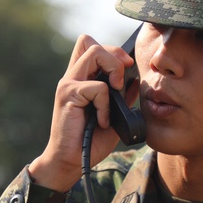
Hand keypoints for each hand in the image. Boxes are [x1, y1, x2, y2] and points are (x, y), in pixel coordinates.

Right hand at [28, 34, 138, 191]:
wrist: (71, 161)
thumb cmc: (91, 140)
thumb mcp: (114, 114)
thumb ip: (122, 96)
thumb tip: (135, 79)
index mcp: (81, 79)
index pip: (91, 45)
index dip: (111, 51)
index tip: (126, 69)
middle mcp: (72, 77)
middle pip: (89, 41)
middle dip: (113, 54)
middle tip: (120, 79)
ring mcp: (68, 85)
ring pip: (95, 53)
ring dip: (113, 70)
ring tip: (114, 93)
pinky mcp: (68, 95)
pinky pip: (97, 87)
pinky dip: (105, 104)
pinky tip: (102, 120)